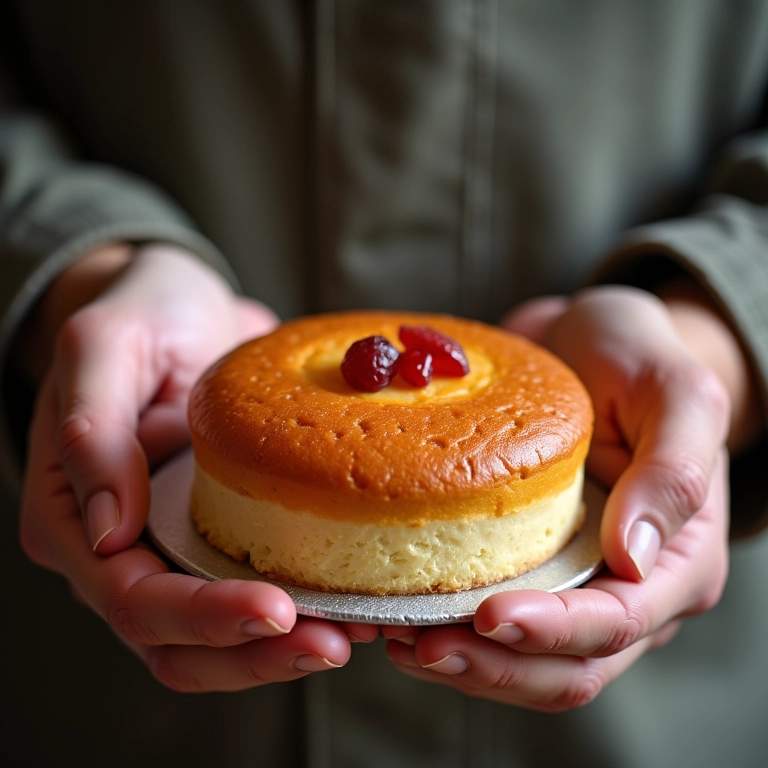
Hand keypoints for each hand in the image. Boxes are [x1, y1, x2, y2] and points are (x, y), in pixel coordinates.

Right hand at [19, 243, 375, 690]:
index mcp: (76, 515)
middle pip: (176, 641)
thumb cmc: (142, 313)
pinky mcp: (222, 533)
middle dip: (253, 652)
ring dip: (279, 650)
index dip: (203, 615)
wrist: (189, 305)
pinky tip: (351, 604)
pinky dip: (300, 610)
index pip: (133, 598)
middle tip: (332, 643)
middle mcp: (123, 548)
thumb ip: (93, 432)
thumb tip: (108, 532)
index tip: (275, 610)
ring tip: (352, 634)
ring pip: (217, 638)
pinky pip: (254, 592)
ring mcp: (174, 546)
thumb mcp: (104, 346)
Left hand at [384, 284, 742, 707]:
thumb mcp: (674, 393)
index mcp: (676, 560)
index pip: (617, 621)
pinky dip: (443, 627)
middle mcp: (625, 589)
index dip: (553, 632)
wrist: (584, 338)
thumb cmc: (638, 356)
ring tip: (394, 637)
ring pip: (521, 660)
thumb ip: (672, 473)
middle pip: (564, 666)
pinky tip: (395, 616)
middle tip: (420, 646)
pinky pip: (485, 620)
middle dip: (493, 665)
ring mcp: (571, 582)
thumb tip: (632, 559)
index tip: (487, 616)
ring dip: (460, 661)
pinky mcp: (524, 565)